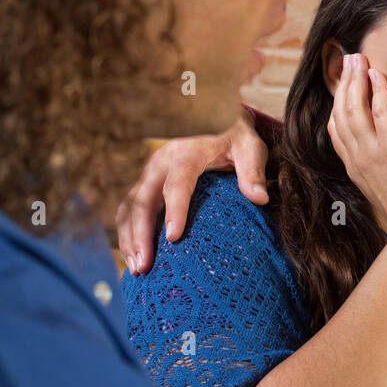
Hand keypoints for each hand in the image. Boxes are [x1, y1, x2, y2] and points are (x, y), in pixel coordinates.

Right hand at [116, 107, 268, 273]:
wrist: (216, 117)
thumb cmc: (235, 135)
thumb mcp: (249, 146)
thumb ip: (253, 170)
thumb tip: (260, 199)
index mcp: (188, 152)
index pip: (178, 182)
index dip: (174, 209)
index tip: (173, 238)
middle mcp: (161, 162)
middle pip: (143, 199)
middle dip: (140, 234)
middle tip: (144, 266)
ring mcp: (150, 172)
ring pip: (130, 206)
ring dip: (129, 237)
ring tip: (136, 268)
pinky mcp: (145, 182)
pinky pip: (129, 208)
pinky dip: (127, 232)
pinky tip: (133, 256)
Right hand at [327, 53, 386, 233]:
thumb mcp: (386, 189)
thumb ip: (381, 171)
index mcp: (355, 168)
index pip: (337, 130)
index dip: (338, 104)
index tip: (345, 86)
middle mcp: (357, 158)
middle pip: (340, 113)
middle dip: (343, 84)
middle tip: (348, 60)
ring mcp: (371, 152)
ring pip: (353, 108)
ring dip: (355, 80)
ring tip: (358, 58)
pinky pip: (379, 111)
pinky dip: (376, 90)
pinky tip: (377, 74)